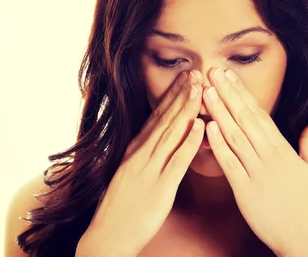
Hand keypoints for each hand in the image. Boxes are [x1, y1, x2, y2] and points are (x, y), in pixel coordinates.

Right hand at [76, 71, 204, 256]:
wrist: (107, 236)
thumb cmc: (121, 206)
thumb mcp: (129, 172)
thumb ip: (144, 154)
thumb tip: (159, 137)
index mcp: (134, 150)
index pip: (155, 116)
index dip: (171, 95)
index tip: (184, 77)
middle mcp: (140, 155)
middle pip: (164, 119)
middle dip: (181, 94)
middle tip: (196, 72)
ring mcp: (149, 170)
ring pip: (170, 134)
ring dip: (186, 109)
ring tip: (199, 88)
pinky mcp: (159, 188)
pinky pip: (177, 162)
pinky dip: (188, 142)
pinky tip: (200, 127)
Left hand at [201, 68, 307, 256]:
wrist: (307, 240)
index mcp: (284, 149)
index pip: (259, 114)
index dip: (242, 92)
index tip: (228, 74)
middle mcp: (269, 156)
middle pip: (245, 118)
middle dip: (227, 93)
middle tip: (211, 71)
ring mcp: (257, 173)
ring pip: (235, 136)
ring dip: (219, 112)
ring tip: (205, 91)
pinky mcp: (245, 192)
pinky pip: (230, 164)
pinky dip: (219, 144)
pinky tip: (208, 126)